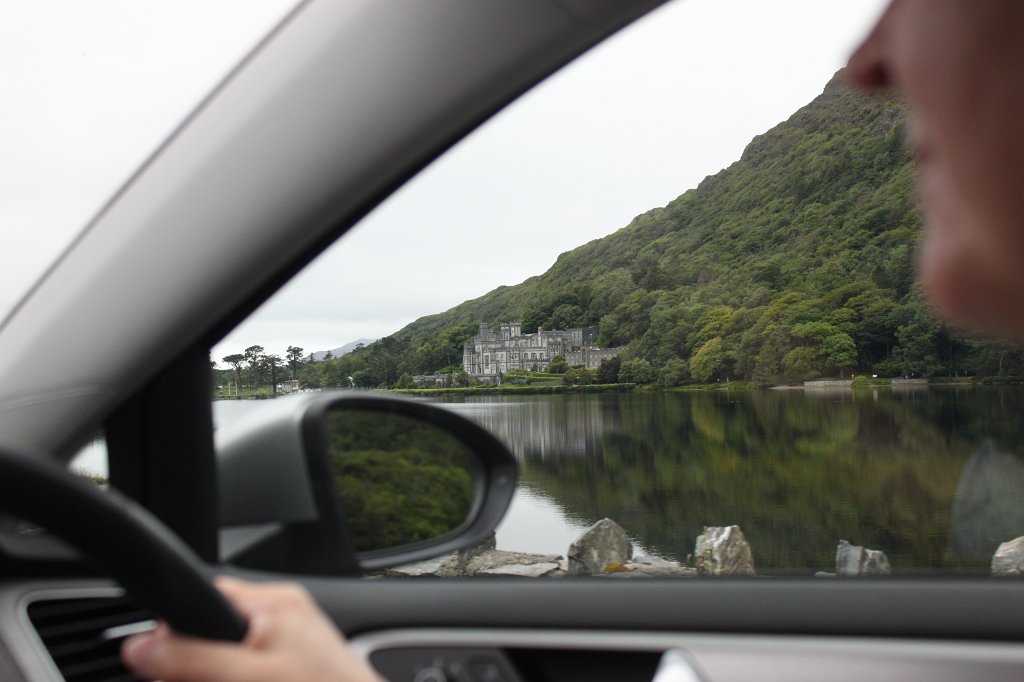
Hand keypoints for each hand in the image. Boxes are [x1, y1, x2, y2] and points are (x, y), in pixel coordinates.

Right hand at [121, 577, 383, 681]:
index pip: (204, 596)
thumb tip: (140, 647)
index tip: (162, 664)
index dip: (176, 630)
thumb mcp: (251, 678)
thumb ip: (195, 661)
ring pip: (231, 647)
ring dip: (216, 670)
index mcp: (273, 601)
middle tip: (206, 679)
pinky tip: (244, 680)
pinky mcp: (299, 658)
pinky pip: (253, 659)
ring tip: (229, 680)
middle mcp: (285, 609)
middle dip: (197, 660)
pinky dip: (239, 672)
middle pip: (213, 624)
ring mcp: (294, 635)